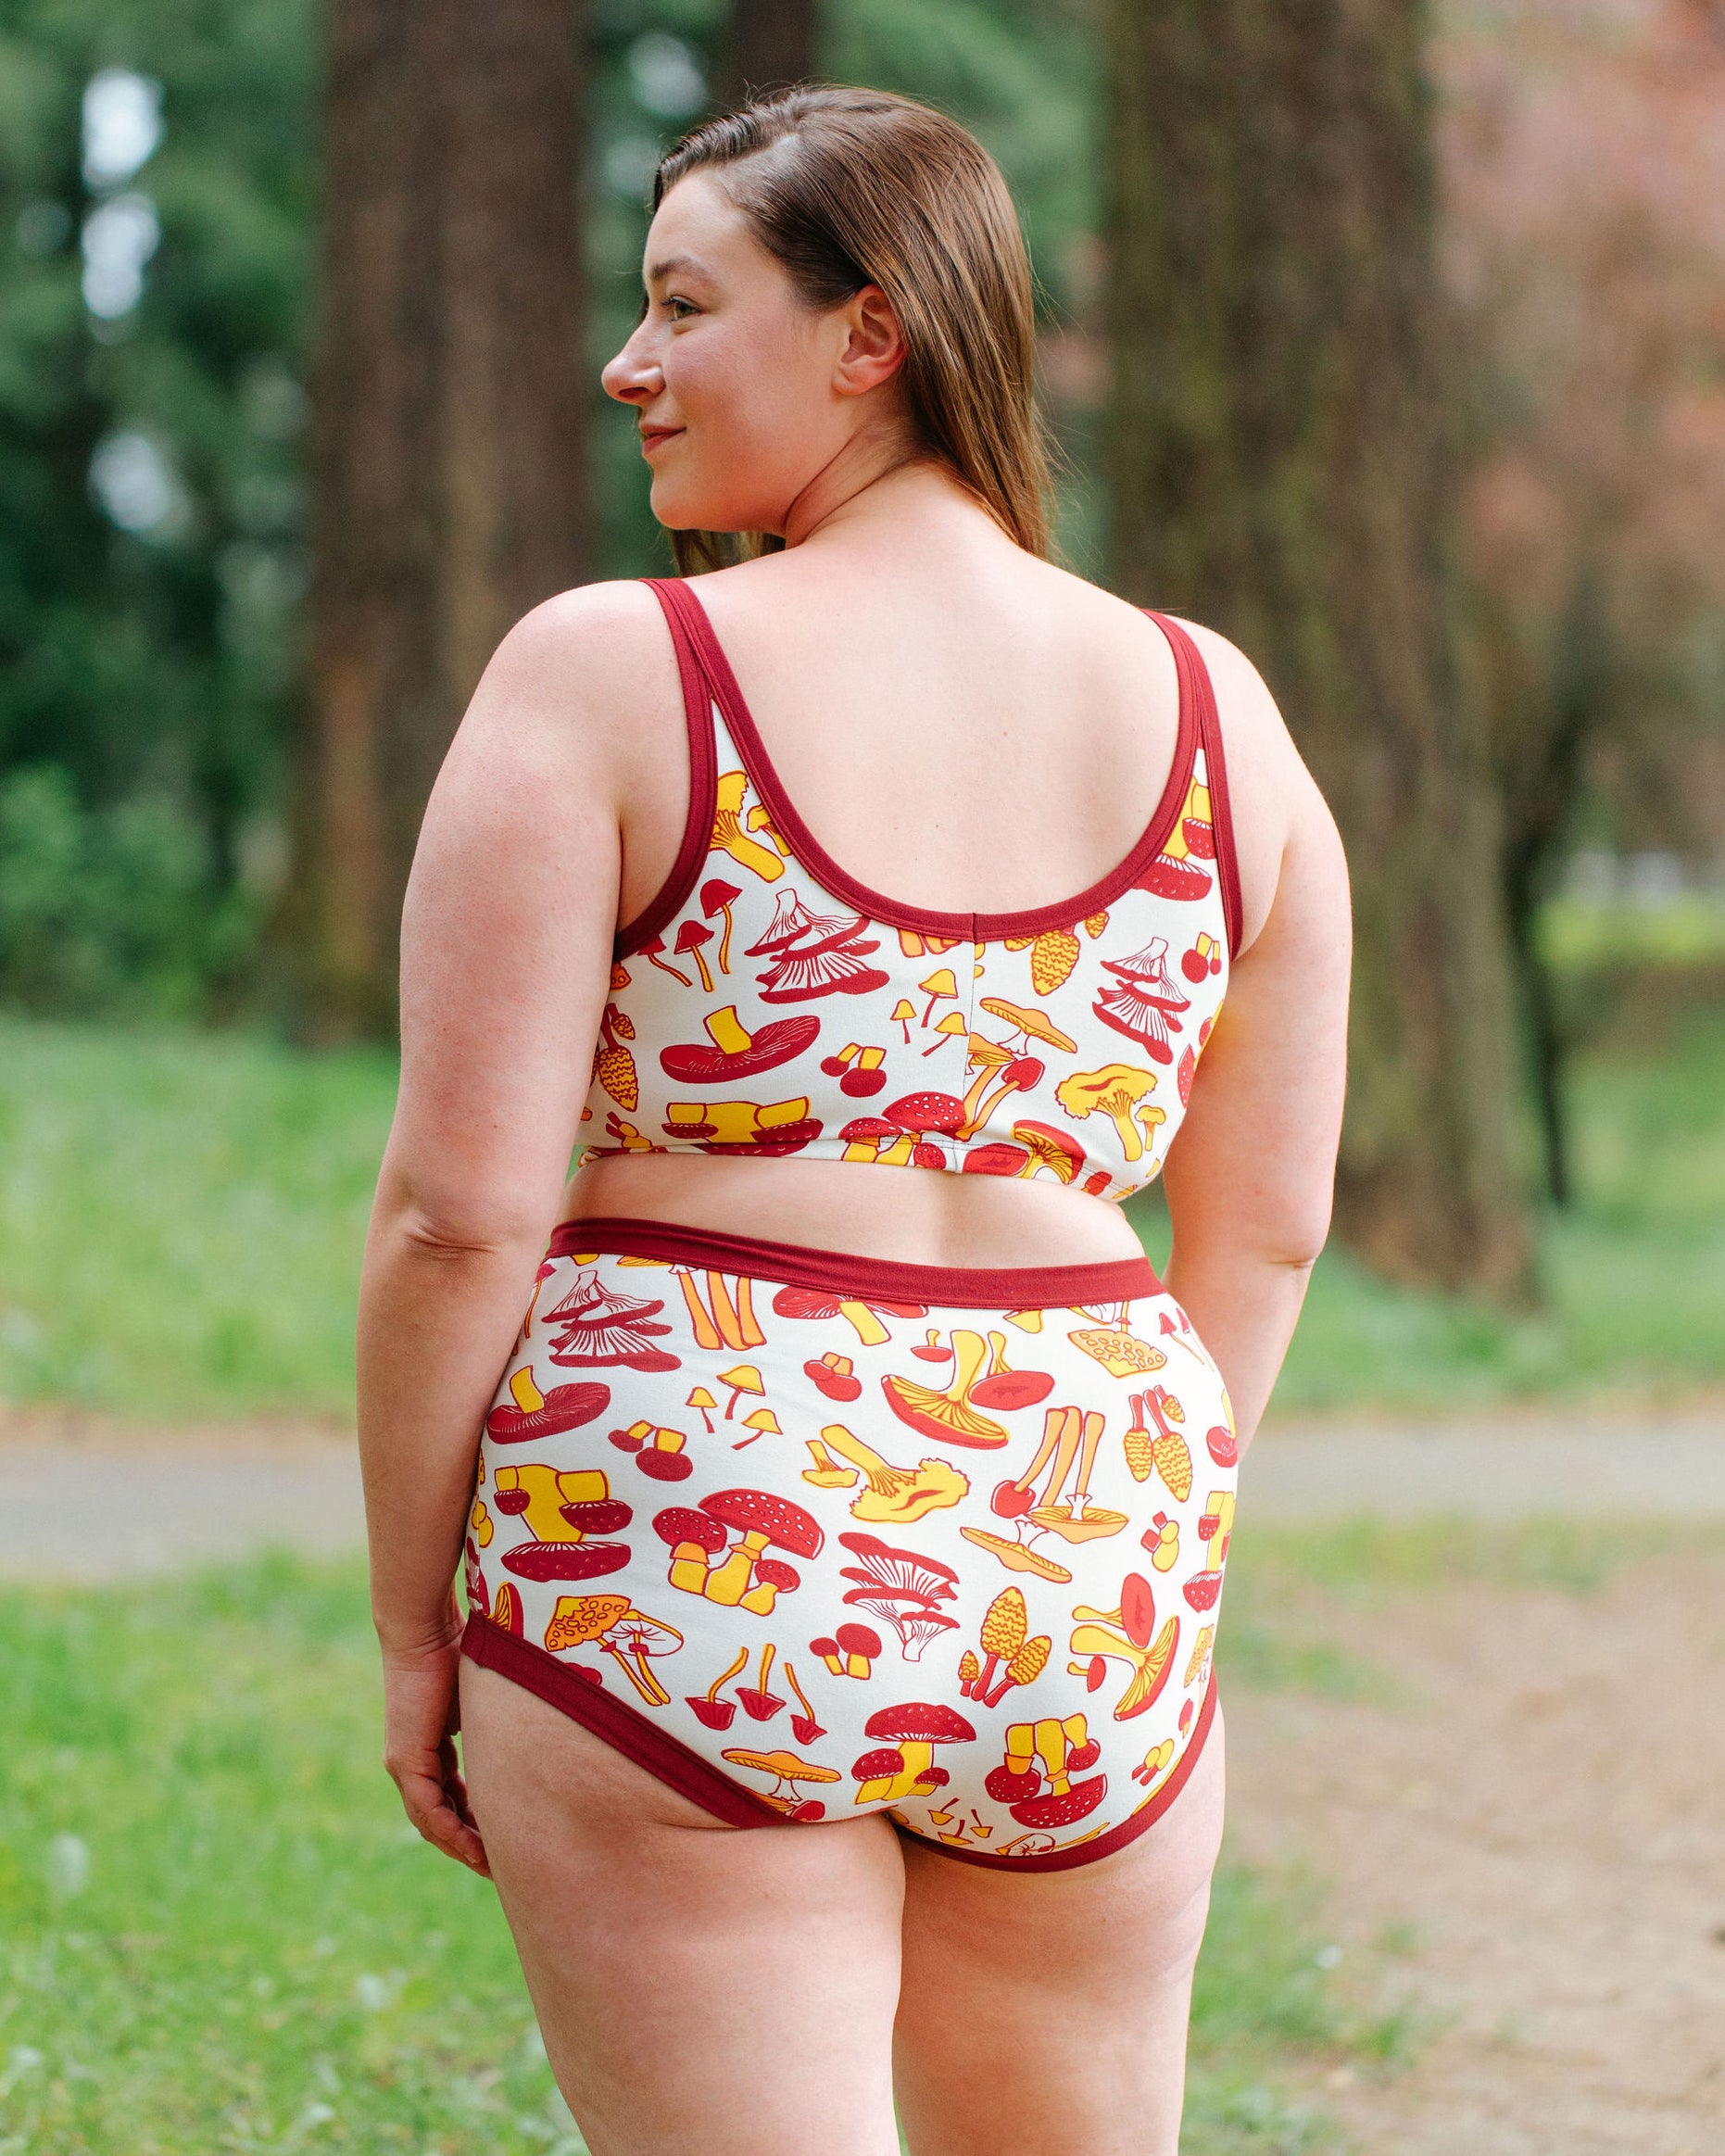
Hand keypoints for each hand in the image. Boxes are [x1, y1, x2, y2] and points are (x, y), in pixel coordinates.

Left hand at [381, 1617, 490, 1875]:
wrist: (426, 1631)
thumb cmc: (461, 1650)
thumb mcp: (487, 1700)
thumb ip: (502, 1722)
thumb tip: (544, 1728)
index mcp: (432, 1746)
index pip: (453, 1796)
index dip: (478, 1821)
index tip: (505, 1841)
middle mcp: (414, 1761)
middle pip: (442, 1817)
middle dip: (472, 1844)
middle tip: (501, 1869)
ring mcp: (406, 1763)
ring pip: (433, 1821)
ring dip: (462, 1846)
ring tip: (491, 1868)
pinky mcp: (406, 1760)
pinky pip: (428, 1810)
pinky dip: (450, 1832)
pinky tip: (473, 1848)